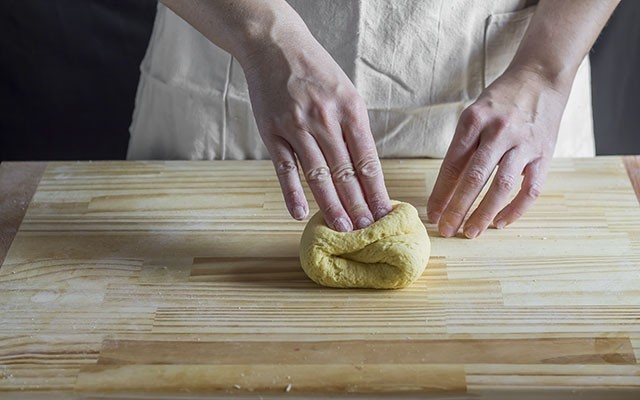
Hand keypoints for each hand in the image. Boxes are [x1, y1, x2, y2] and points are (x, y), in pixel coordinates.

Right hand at [242, 31, 391, 230]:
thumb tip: (365, 168)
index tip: (384, 213)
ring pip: (318, 174)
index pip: (367, 160)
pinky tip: (299, 213)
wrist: (275, 44)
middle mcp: (326, 119)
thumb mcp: (345, 91)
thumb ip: (353, 128)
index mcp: (350, 110)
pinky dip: (292, 192)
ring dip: (332, 205)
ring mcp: (297, 126)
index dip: (377, 190)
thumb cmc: (315, 70)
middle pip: (346, 172)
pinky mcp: (272, 131)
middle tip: (368, 230)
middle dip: (359, 205)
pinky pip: (284, 167)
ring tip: (343, 229)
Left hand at [427, 66, 570, 237]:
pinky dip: (516, 209)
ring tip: (470, 232)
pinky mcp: (544, 153)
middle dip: (457, 208)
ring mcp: (523, 143)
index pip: (452, 164)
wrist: (541, 77)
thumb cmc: (500, 101)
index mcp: (473, 121)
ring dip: (484, 213)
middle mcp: (498, 132)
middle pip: (474, 178)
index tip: (432, 214)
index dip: (440, 193)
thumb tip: (446, 189)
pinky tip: (501, 223)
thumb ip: (463, 148)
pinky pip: (530, 188)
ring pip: (501, 185)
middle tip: (447, 230)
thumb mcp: (474, 115)